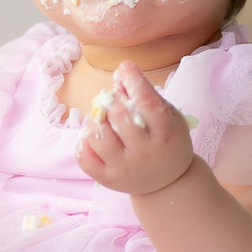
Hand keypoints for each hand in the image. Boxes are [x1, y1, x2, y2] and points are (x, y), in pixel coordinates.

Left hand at [75, 61, 193, 195]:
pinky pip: (84, 157)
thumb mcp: (167, 116)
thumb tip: (119, 73)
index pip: (148, 104)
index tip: (126, 67)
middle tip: (114, 98)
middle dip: (113, 100)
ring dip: (96, 120)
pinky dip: (84, 142)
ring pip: (98, 136)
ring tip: (102, 118)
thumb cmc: (166, 140)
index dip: (135, 82)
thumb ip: (146, 95)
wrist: (168, 183)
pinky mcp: (108, 180)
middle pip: (120, 117)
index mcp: (166, 134)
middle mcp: (145, 154)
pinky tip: (94, 137)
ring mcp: (125, 169)